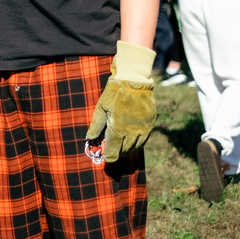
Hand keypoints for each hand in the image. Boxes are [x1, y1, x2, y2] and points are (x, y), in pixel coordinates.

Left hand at [86, 41, 155, 162]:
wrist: (134, 81)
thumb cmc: (114, 93)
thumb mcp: (100, 108)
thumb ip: (96, 126)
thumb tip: (90, 139)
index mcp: (118, 130)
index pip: (114, 153)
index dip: (108, 157)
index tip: (104, 155)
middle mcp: (132, 134)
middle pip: (124, 152)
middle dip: (116, 153)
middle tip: (110, 149)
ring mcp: (143, 130)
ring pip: (134, 148)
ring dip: (126, 149)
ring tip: (119, 145)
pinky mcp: (150, 125)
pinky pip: (143, 141)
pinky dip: (136, 143)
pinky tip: (131, 141)